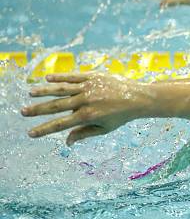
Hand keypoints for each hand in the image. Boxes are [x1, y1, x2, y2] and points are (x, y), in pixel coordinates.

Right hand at [21, 73, 151, 145]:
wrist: (138, 97)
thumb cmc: (120, 116)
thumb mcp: (104, 128)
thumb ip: (84, 133)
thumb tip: (66, 142)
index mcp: (88, 116)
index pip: (61, 124)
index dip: (44, 129)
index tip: (30, 133)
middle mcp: (86, 101)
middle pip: (56, 106)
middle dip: (38, 110)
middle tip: (22, 112)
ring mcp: (89, 87)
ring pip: (62, 89)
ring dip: (45, 91)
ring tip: (30, 93)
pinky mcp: (93, 76)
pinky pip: (74, 76)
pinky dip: (60, 77)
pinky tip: (47, 78)